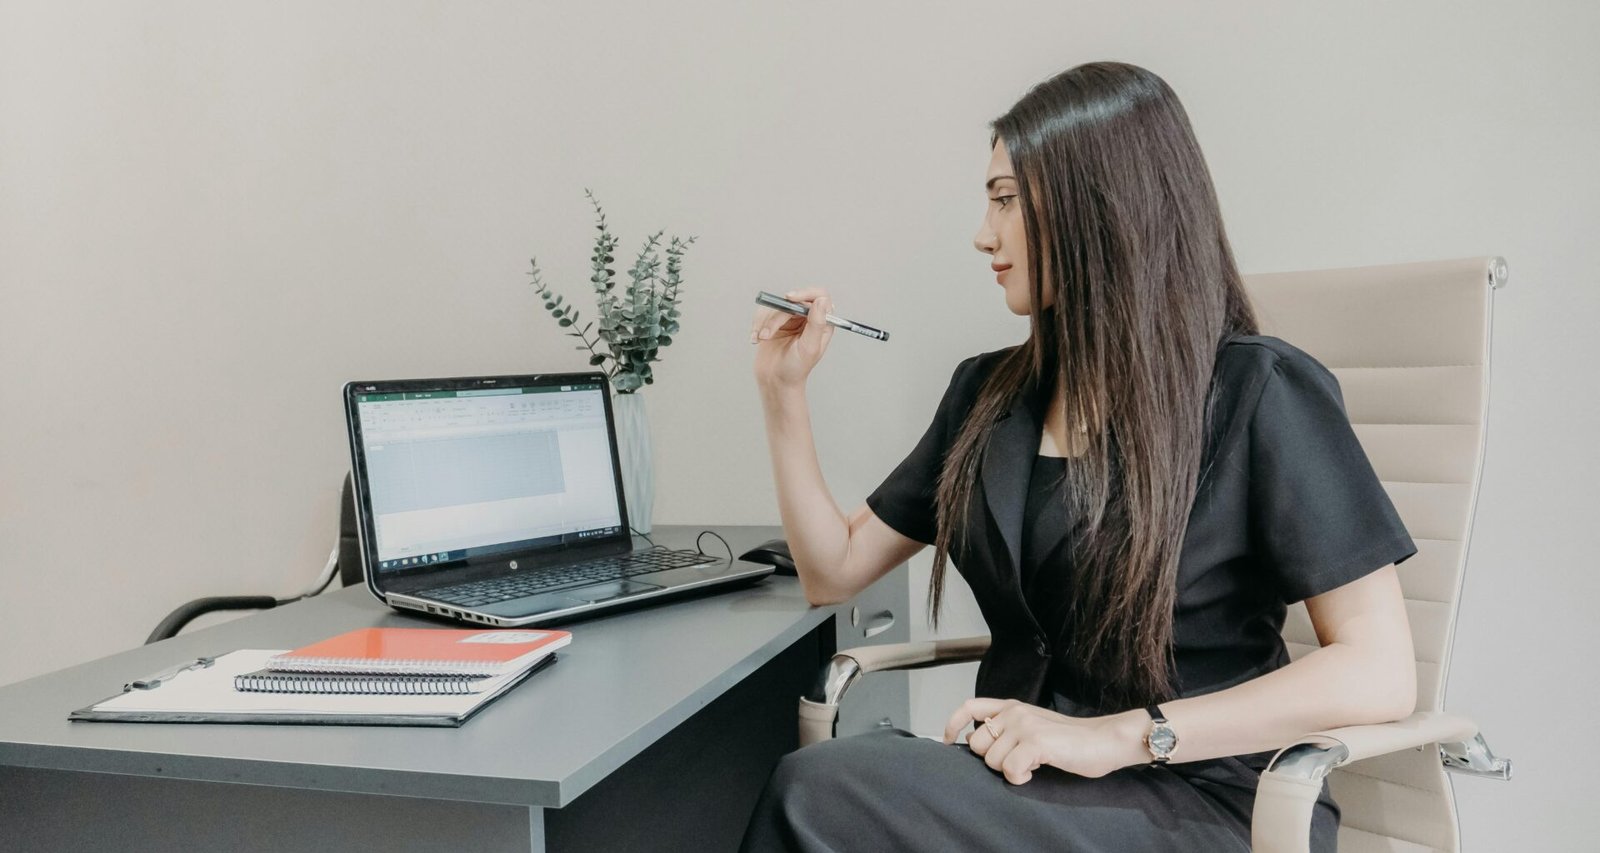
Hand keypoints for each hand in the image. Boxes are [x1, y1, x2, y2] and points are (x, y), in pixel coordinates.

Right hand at [751, 288, 835, 391]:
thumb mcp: (808, 348)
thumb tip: (821, 301)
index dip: (805, 293)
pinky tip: (756, 339)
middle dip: (777, 318)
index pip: (819, 296)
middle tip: (767, 334)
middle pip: (792, 301)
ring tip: (762, 339)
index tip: (789, 298)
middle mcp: (806, 318)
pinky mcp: (773, 322)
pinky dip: (757, 324)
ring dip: (765, 323)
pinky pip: (763, 312)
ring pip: (775, 306)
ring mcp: (789, 318)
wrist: (775, 381)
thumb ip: (816, 324)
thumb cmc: (795, 369)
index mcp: (821, 323)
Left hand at [943, 698, 1145, 783]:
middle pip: (977, 745)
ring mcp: (1024, 726)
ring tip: (1033, 763)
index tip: (948, 740)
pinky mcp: (1035, 742)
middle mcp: (1013, 712)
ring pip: (991, 760)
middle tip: (1019, 759)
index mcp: (1011, 707)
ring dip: (1009, 770)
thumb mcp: (1034, 726)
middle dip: (993, 759)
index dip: (952, 724)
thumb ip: (1009, 729)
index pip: (970, 707)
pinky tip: (1035, 772)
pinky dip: (1019, 778)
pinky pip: (1009, 770)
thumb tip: (981, 744)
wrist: (1104, 740)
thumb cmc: (1070, 740)